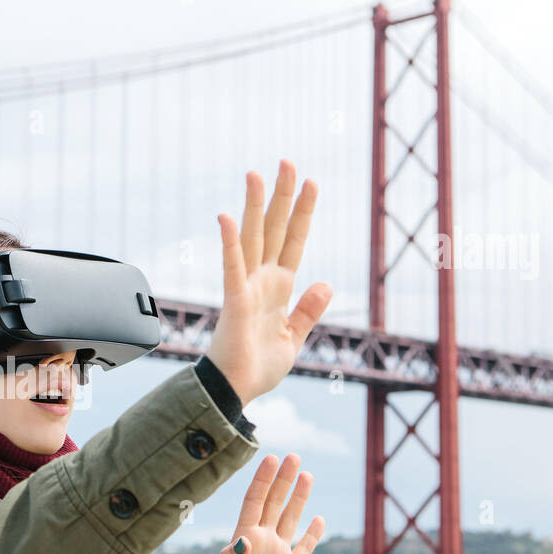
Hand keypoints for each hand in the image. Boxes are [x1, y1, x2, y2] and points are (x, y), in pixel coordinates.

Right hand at [207, 161, 333, 405]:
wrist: (237, 392)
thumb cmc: (258, 368)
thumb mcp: (295, 337)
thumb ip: (308, 310)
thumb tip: (326, 282)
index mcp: (279, 288)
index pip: (295, 241)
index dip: (304, 212)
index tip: (312, 182)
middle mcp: (262, 280)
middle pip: (275, 229)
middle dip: (282, 195)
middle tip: (287, 161)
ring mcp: (247, 288)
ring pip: (252, 238)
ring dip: (255, 206)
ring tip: (256, 173)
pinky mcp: (235, 302)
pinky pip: (232, 268)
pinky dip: (230, 244)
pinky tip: (226, 217)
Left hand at [208, 453, 325, 553]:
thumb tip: (243, 542)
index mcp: (245, 537)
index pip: (255, 501)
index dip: (263, 480)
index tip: (272, 458)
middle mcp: (261, 541)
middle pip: (274, 504)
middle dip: (283, 481)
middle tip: (294, 457)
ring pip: (289, 520)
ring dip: (298, 499)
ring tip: (307, 475)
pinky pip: (303, 549)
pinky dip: (312, 535)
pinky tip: (319, 519)